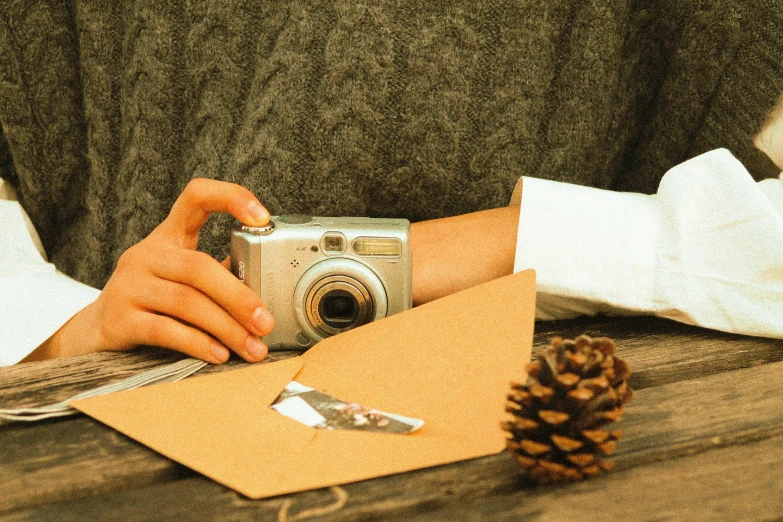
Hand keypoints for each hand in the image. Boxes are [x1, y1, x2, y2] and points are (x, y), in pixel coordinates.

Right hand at [27, 179, 274, 363]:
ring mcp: (128, 285)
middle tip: (266, 323)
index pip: (196, 198)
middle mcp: (146, 254)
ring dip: (227, 328)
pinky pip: (165, 330)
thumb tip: (269, 287)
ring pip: (186, 302)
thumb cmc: (152, 302)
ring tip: (253, 348)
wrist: (95, 333)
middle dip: (239, 298)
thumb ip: (219, 275)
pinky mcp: (118, 320)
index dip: (229, 197)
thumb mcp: (182, 279)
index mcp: (168, 237)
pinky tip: (219, 355)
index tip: (263, 217)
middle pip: (199, 267)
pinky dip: (198, 344)